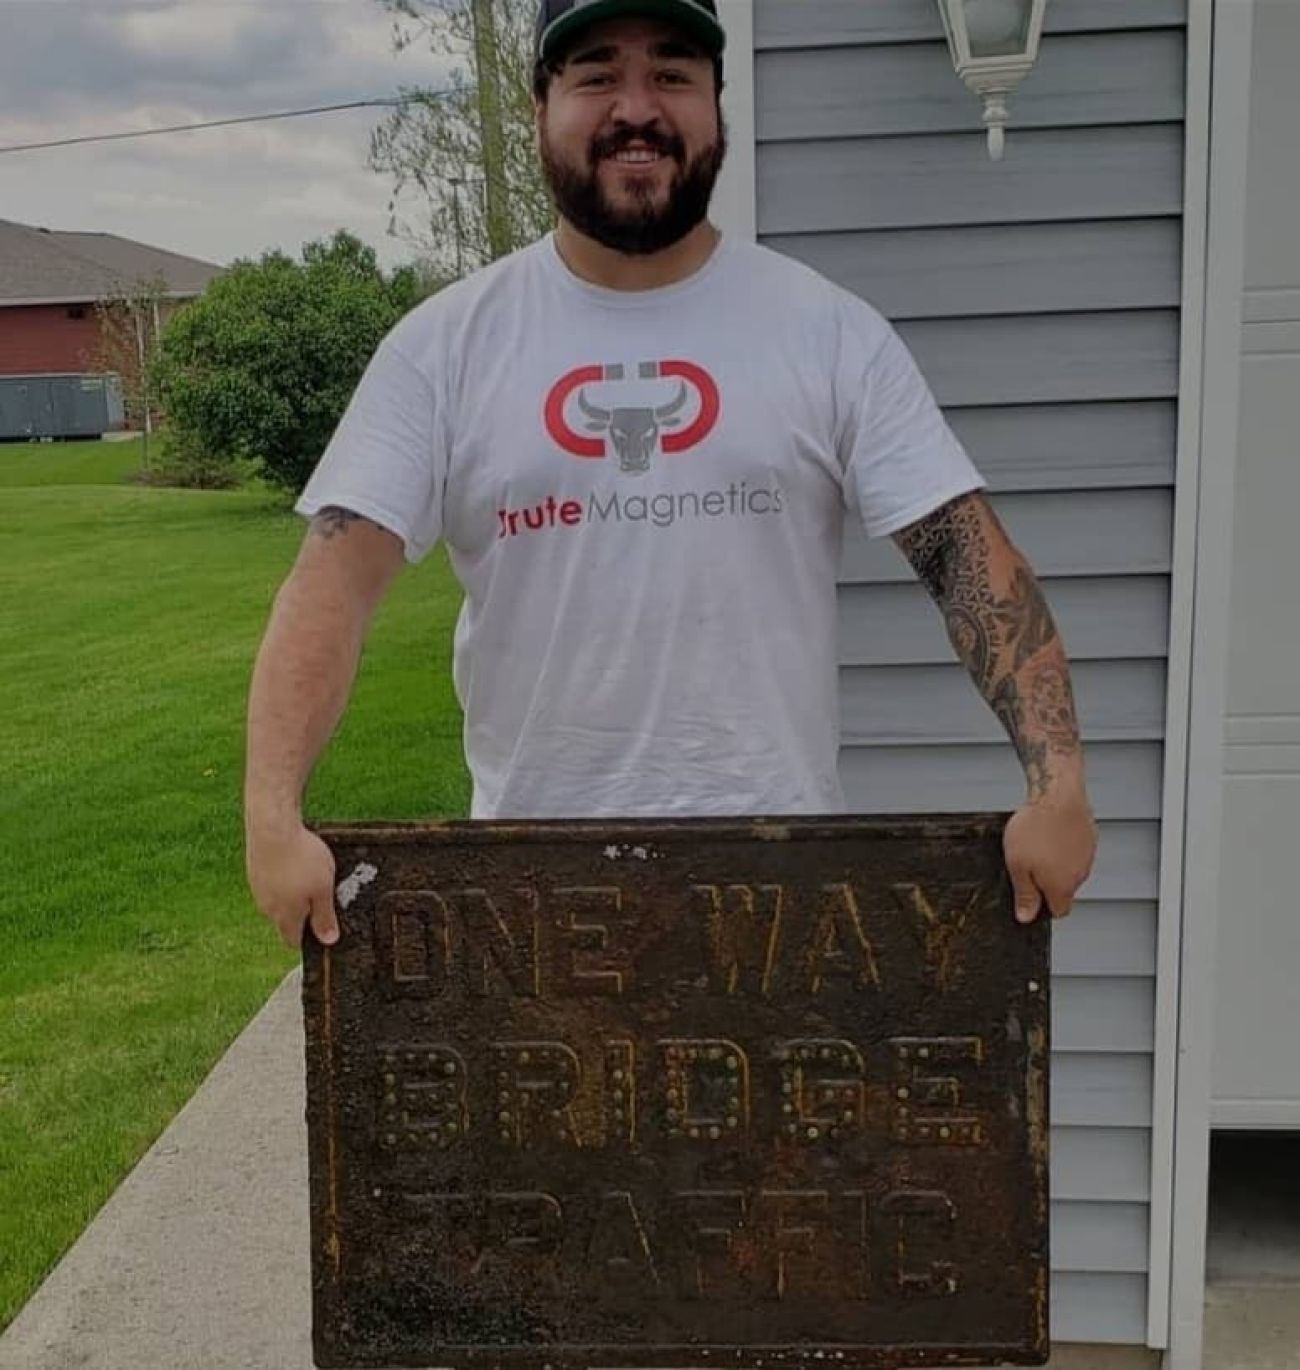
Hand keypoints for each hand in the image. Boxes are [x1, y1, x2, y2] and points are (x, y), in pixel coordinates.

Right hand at [245, 818, 339, 948]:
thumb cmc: (300, 859)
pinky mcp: (255, 871)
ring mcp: (258, 889)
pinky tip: (295, 861)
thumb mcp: (323, 890)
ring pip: (279, 900)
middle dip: (305, 912)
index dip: (309, 938)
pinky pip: (273, 882)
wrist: (272, 827)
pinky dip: (284, 877)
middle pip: (287, 920)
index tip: (324, 927)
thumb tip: (328, 941)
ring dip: (294, 893)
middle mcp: (267, 907)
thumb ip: (325, 917)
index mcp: (285, 917)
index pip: (293, 941)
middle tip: (322, 892)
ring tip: (310, 872)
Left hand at [1003, 786, 1096, 923]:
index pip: (1059, 912)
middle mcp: (1079, 876)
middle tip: (1027, 862)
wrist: (1059, 795)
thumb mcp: (1018, 866)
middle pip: (1064, 890)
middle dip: (1046, 882)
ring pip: (1070, 869)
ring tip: (1037, 842)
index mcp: (1061, 887)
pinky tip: (1049, 831)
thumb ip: (1024, 895)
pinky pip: (1074, 850)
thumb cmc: (1036, 829)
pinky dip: (1063, 846)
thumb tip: (1026, 917)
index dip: (1043, 907)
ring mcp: (1087, 857)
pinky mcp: (1090, 838)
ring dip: (1055, 863)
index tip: (1029, 895)